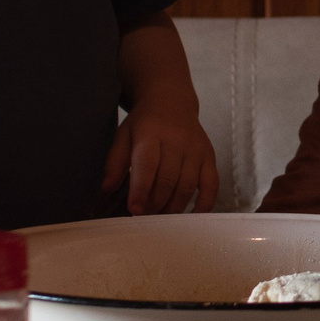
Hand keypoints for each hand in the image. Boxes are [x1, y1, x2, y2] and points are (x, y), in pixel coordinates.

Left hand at [104, 102, 220, 214]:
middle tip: (143, 219)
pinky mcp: (210, 157)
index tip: (134, 210)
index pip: (148, 165)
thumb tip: (107, 188)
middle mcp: (178, 141)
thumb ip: (115, 162)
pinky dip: (204, 204)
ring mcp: (196, 149)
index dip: (141, 190)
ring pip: (187, 186)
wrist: (171, 101)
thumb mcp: (123, 135)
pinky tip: (191, 217)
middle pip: (168, 180)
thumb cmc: (144, 123)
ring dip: (173, 208)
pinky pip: (212, 185)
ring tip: (159, 218)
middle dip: (154, 204)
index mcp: (152, 133)